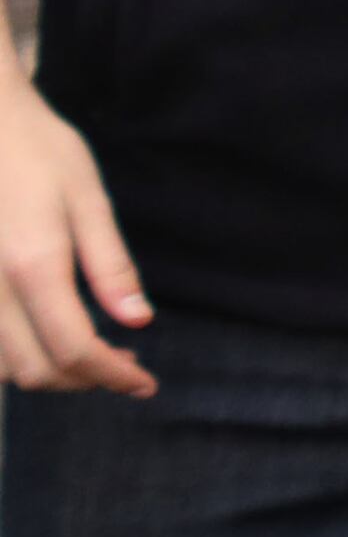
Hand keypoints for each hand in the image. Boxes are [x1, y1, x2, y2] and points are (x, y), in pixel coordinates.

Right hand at [0, 77, 150, 395]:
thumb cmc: (39, 153)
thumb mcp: (88, 199)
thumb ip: (110, 265)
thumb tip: (138, 321)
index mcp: (32, 265)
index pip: (75, 349)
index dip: (113, 376)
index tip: (145, 383)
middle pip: (36, 371)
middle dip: (86, 380)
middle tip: (126, 366)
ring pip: (3, 369)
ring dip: (50, 374)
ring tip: (93, 354)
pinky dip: (15, 359)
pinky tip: (47, 337)